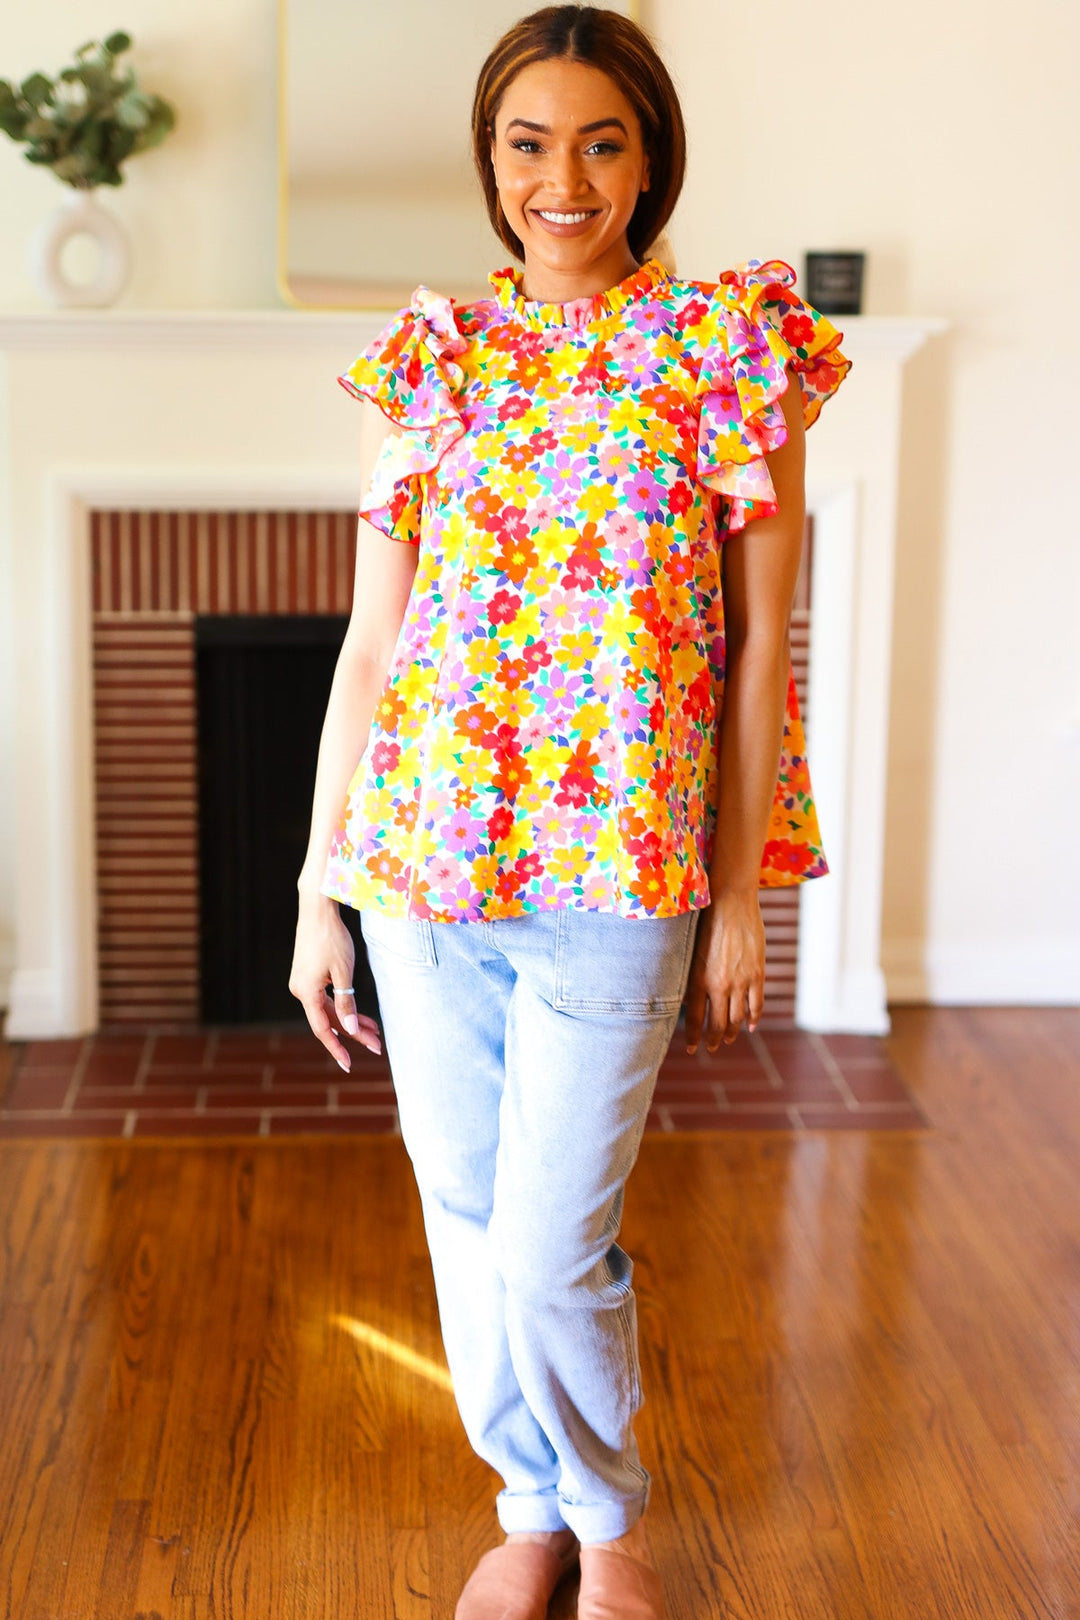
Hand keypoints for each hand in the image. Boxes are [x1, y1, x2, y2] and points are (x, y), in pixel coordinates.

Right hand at [289, 893, 381, 1070]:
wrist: (317, 909)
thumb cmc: (332, 938)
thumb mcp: (343, 972)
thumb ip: (347, 1002)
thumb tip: (348, 1030)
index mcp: (306, 992)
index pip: (322, 1029)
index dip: (336, 1049)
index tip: (348, 1065)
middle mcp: (300, 990)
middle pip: (330, 1020)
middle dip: (354, 1033)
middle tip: (378, 1046)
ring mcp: (304, 983)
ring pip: (330, 1009)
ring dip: (352, 1020)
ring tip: (375, 1031)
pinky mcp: (309, 976)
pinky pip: (327, 998)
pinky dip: (345, 1005)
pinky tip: (361, 1015)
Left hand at [683, 889, 765, 1051]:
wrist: (730, 902)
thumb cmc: (705, 922)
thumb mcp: (691, 952)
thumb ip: (692, 977)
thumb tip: (689, 999)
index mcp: (698, 980)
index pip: (694, 1019)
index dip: (693, 1038)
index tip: (691, 1049)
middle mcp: (719, 985)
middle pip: (717, 1024)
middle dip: (713, 1040)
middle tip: (711, 1048)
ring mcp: (740, 981)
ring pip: (737, 1018)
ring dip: (732, 1032)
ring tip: (727, 1039)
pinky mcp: (757, 974)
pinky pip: (756, 1005)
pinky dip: (754, 1019)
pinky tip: (750, 1026)